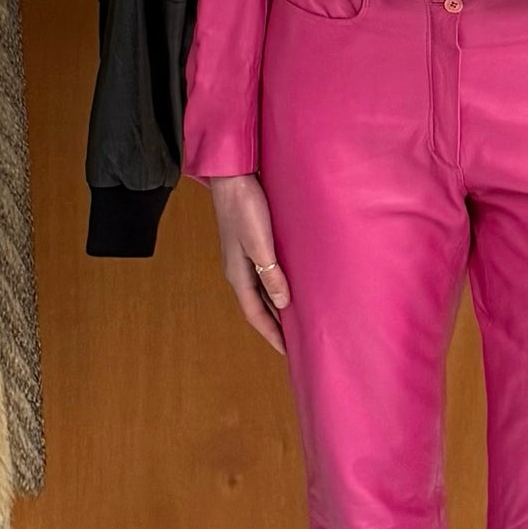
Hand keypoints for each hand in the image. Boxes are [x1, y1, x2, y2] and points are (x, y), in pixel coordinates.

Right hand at [208, 172, 289, 353]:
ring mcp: (243, 258)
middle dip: (274, 325)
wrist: (232, 176)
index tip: (288, 352)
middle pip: (258, 306)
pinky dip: (276, 287)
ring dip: (276, 307)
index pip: (256, 314)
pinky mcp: (250, 244)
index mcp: (238, 274)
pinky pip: (264, 275)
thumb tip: (283, 303)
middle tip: (295, 341)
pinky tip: (289, 286)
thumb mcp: (260, 244)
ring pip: (261, 291)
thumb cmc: (245, 207)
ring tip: (295, 319)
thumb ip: (271, 274)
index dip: (271, 334)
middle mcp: (238, 270)